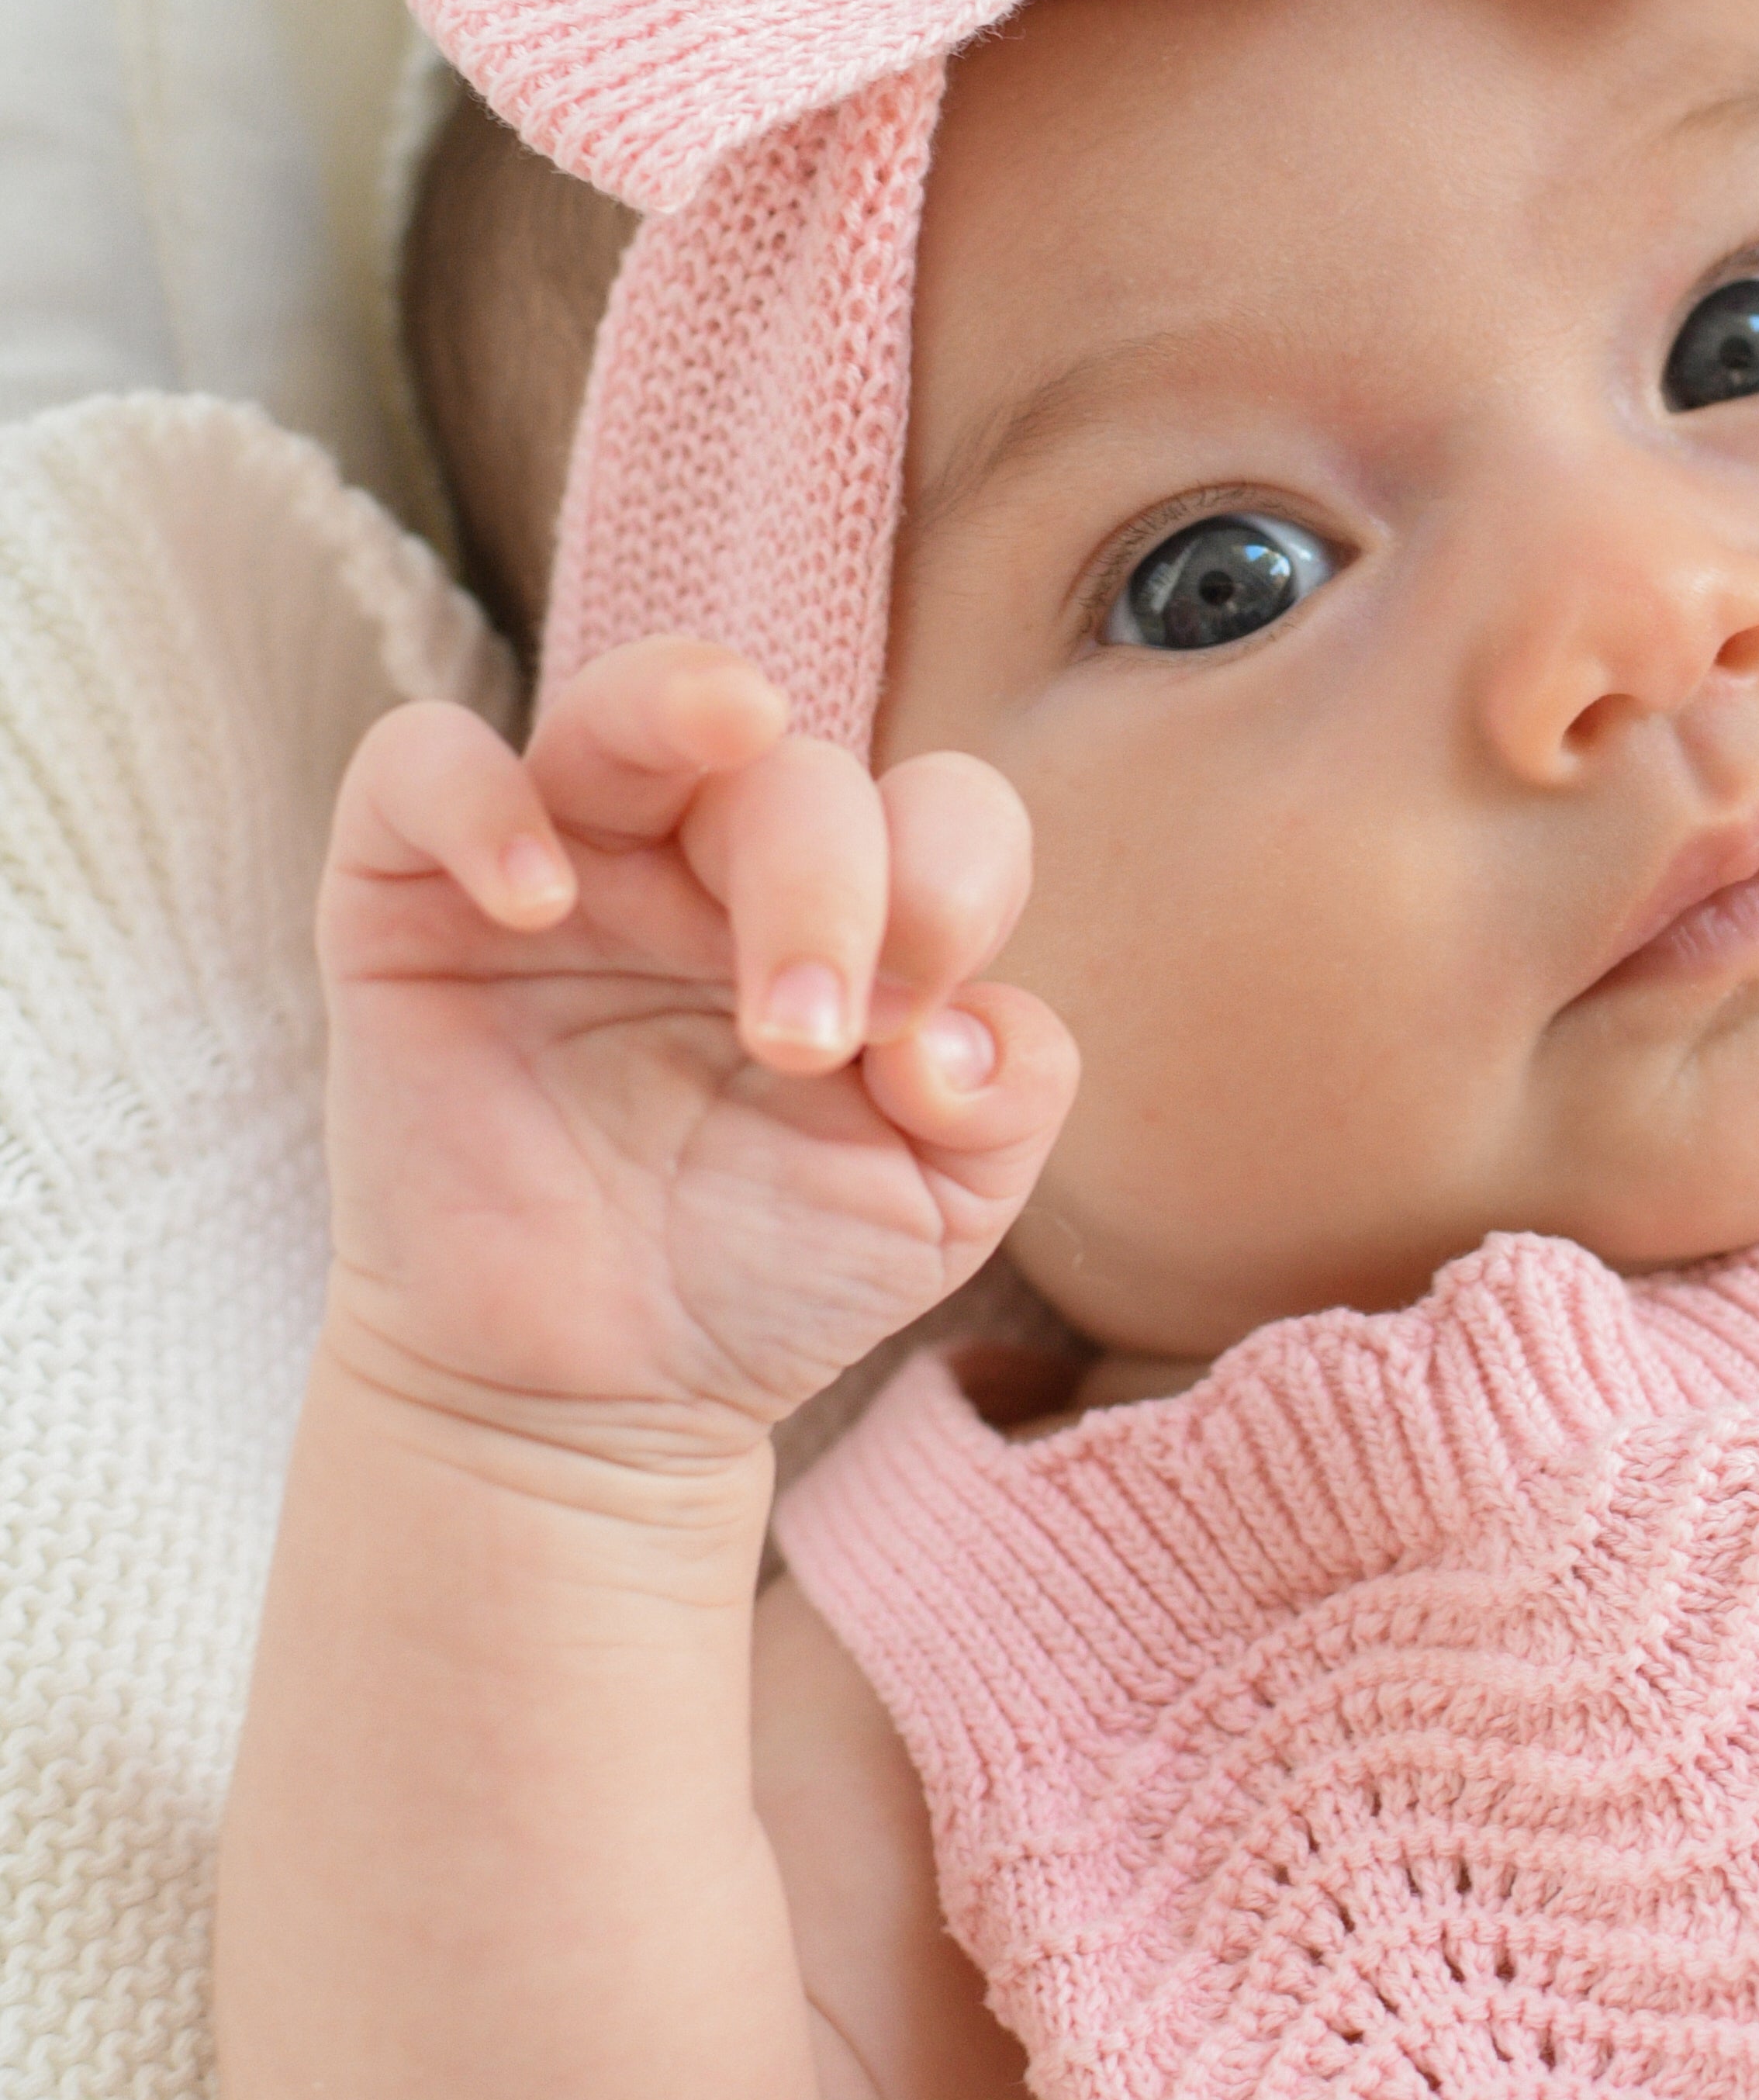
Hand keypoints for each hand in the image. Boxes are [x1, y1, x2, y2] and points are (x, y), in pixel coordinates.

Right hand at [315, 638, 1077, 1472]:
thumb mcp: (937, 1207)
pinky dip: (478, 798)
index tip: (918, 1039)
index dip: (954, 884)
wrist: (584, 1396)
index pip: (942, 809)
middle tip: (803, 1039)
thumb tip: (965, 1023)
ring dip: (685, 724)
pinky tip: (534, 899)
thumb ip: (1008, 1097)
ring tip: (726, 770)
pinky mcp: (410, 901)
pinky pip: (420, 764)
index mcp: (856, 912)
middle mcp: (716, 864)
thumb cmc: (764, 1271)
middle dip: (826, 886)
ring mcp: (568, 864)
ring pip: (629, 703)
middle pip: (799, 770)